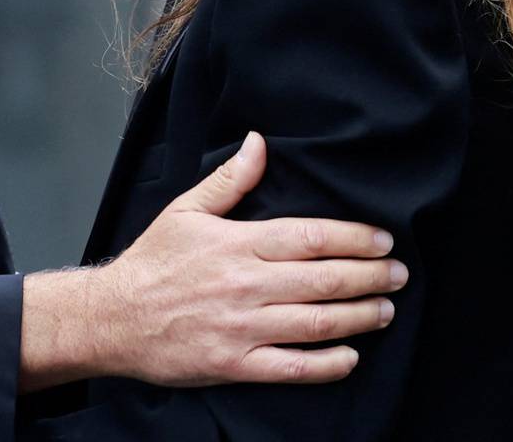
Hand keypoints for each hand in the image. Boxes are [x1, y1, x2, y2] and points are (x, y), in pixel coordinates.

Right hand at [23, 132, 405, 390]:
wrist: (113, 318)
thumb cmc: (152, 263)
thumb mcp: (186, 211)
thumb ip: (229, 180)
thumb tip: (259, 143)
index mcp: (239, 244)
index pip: (311, 237)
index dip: (355, 238)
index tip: (384, 240)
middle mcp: (246, 285)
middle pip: (324, 279)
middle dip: (370, 277)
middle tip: (399, 275)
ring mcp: (243, 327)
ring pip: (316, 323)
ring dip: (359, 317)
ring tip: (385, 311)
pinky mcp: (235, 364)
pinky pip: (292, 368)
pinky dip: (327, 364)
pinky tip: (350, 357)